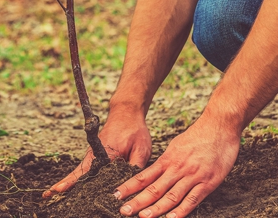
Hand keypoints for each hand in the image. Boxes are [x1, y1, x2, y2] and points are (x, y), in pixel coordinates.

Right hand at [43, 113, 151, 196]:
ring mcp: (94, 154)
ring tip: (53, 194)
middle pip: (77, 173)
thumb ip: (135, 168)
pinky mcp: (96, 154)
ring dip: (69, 182)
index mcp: (104, 153)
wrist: (127, 112)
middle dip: (64, 184)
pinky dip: (77, 177)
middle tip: (47, 195)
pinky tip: (72, 186)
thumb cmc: (134, 130)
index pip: (86, 171)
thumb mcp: (141, 149)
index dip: (73, 182)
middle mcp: (95, 154)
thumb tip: (131, 187)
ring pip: (80, 171)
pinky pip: (85, 169)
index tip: (59, 189)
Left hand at [114, 118, 239, 217]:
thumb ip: (167, 160)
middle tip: (123, 211)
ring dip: (156, 209)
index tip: (116, 194)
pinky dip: (181, 210)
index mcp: (167, 159)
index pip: (144, 176)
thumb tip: (155, 171)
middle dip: (137, 201)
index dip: (129, 186)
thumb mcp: (177, 145)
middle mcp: (176, 168)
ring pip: (170, 196)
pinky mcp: (207, 182)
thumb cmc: (198, 135)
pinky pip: (192, 199)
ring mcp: (191, 175)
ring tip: (143, 217)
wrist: (219, 126)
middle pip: (153, 188)